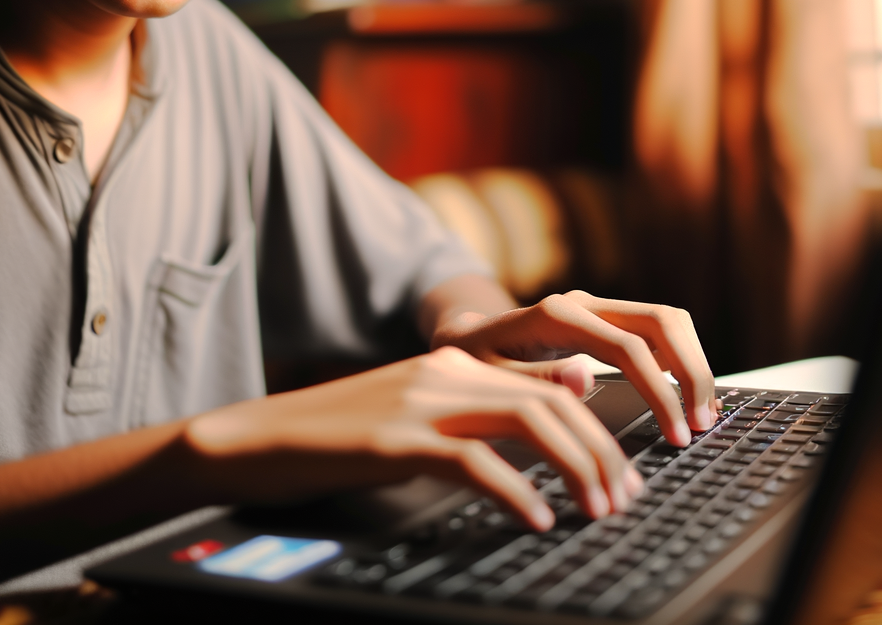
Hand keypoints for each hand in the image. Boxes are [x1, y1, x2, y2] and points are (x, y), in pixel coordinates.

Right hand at [181, 347, 641, 529]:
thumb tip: (565, 403)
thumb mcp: (421, 411)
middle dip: (602, 454)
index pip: (552, 388)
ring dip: (575, 468)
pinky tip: (535, 519)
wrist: (257, 438)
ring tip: (594, 510)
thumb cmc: (340, 437)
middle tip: (624, 499)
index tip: (623, 475)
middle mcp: (447, 371)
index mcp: (456, 363)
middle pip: (553, 405)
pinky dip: (516, 491)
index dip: (600, 431)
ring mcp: (422, 401)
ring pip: (528, 422)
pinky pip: (475, 461)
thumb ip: (486, 405)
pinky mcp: (396, 439)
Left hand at [429, 290, 716, 447]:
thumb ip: (534, 378)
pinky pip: (658, 331)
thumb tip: (586, 379)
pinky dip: (680, 359)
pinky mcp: (608, 321)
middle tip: (703, 424)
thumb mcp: (488, 376)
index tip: (677, 433)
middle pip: (663, 322)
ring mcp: (599, 308)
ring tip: (703, 413)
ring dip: (693, 364)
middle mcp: (584, 303)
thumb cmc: (472, 360)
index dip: (660, 391)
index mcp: (558, 315)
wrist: (463, 336)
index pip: (629, 348)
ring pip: (668, 321)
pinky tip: (686, 396)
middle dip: (692, 372)